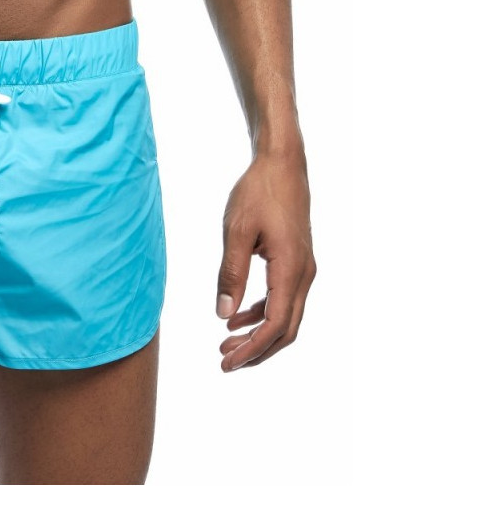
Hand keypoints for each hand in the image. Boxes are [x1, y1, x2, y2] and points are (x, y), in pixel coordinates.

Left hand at [216, 150, 316, 371]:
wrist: (282, 164)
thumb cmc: (258, 192)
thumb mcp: (236, 231)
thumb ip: (231, 274)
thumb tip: (223, 314)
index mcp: (291, 269)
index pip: (274, 325)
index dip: (252, 349)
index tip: (226, 363)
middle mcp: (304, 274)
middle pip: (285, 329)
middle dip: (256, 351)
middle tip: (224, 361)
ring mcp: (303, 268)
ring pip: (286, 317)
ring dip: (258, 334)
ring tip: (225, 345)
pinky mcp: (297, 261)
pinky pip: (283, 299)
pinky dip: (262, 313)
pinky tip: (236, 319)